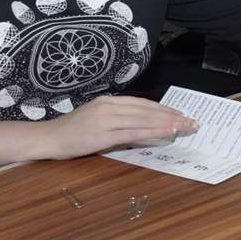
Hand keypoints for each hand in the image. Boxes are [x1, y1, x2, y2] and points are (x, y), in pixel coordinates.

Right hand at [42, 96, 196, 158]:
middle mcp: (109, 107)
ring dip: (167, 123)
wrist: (49, 138)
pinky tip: (166, 133)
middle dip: (171, 115)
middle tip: (191, 121)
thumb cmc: (71, 132)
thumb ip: (117, 120)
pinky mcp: (103, 135)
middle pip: (147, 110)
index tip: (180, 114)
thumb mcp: (96, 119)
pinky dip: (152, 131)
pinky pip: (133, 132)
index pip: (142, 103)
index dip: (163, 108)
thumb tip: (141, 125)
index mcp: (108, 101)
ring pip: (143, 119)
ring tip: (184, 127)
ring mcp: (105, 120)